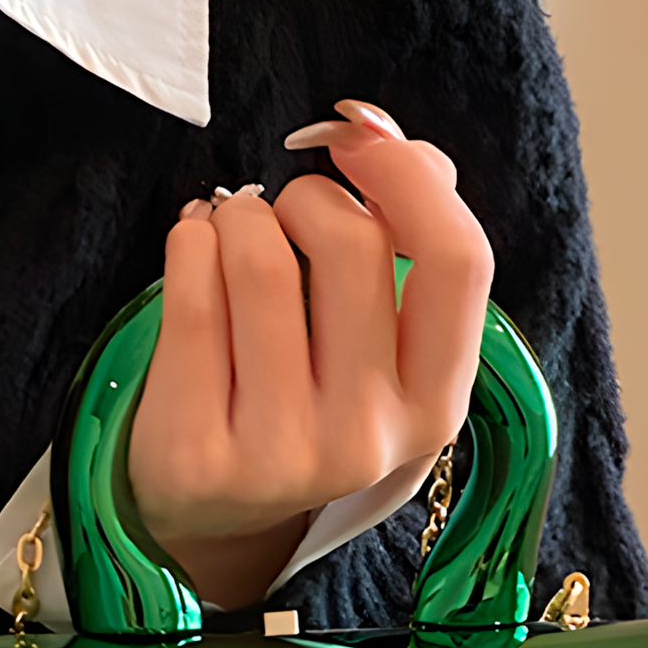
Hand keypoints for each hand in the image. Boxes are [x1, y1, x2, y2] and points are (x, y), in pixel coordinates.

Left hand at [128, 101, 494, 611]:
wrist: (211, 510)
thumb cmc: (299, 398)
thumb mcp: (374, 346)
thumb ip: (401, 242)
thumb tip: (391, 137)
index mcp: (432, 407)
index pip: (458, 261)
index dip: (409, 176)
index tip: (359, 144)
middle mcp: (368, 440)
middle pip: (353, 243)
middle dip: (307, 196)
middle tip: (283, 214)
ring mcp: (283, 455)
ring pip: (262, 260)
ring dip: (239, 216)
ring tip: (230, 233)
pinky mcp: (201, 455)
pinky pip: (192, 295)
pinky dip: (189, 243)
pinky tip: (193, 251)